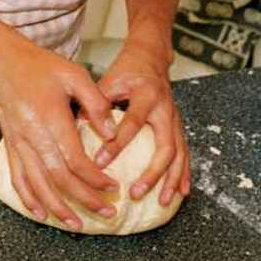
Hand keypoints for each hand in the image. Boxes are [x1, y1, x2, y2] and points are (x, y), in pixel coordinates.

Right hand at [0, 37, 118, 229]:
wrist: (2, 62)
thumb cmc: (41, 66)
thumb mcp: (75, 74)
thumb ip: (95, 103)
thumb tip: (112, 131)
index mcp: (51, 118)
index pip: (75, 160)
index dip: (95, 178)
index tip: (113, 187)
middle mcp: (32, 136)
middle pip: (58, 178)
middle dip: (83, 199)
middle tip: (107, 212)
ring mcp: (18, 143)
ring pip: (37, 185)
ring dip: (57, 207)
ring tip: (76, 224)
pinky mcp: (10, 145)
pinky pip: (18, 178)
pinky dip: (29, 198)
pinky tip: (40, 212)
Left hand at [94, 45, 189, 205]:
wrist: (151, 59)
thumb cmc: (127, 70)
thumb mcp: (109, 79)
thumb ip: (96, 102)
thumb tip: (76, 128)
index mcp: (146, 95)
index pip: (132, 124)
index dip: (116, 145)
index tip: (99, 163)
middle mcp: (165, 109)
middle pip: (164, 146)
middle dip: (152, 173)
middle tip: (135, 193)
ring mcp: (175, 119)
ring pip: (179, 154)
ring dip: (171, 179)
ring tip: (161, 201)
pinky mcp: (177, 127)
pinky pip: (184, 153)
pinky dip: (183, 174)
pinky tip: (181, 193)